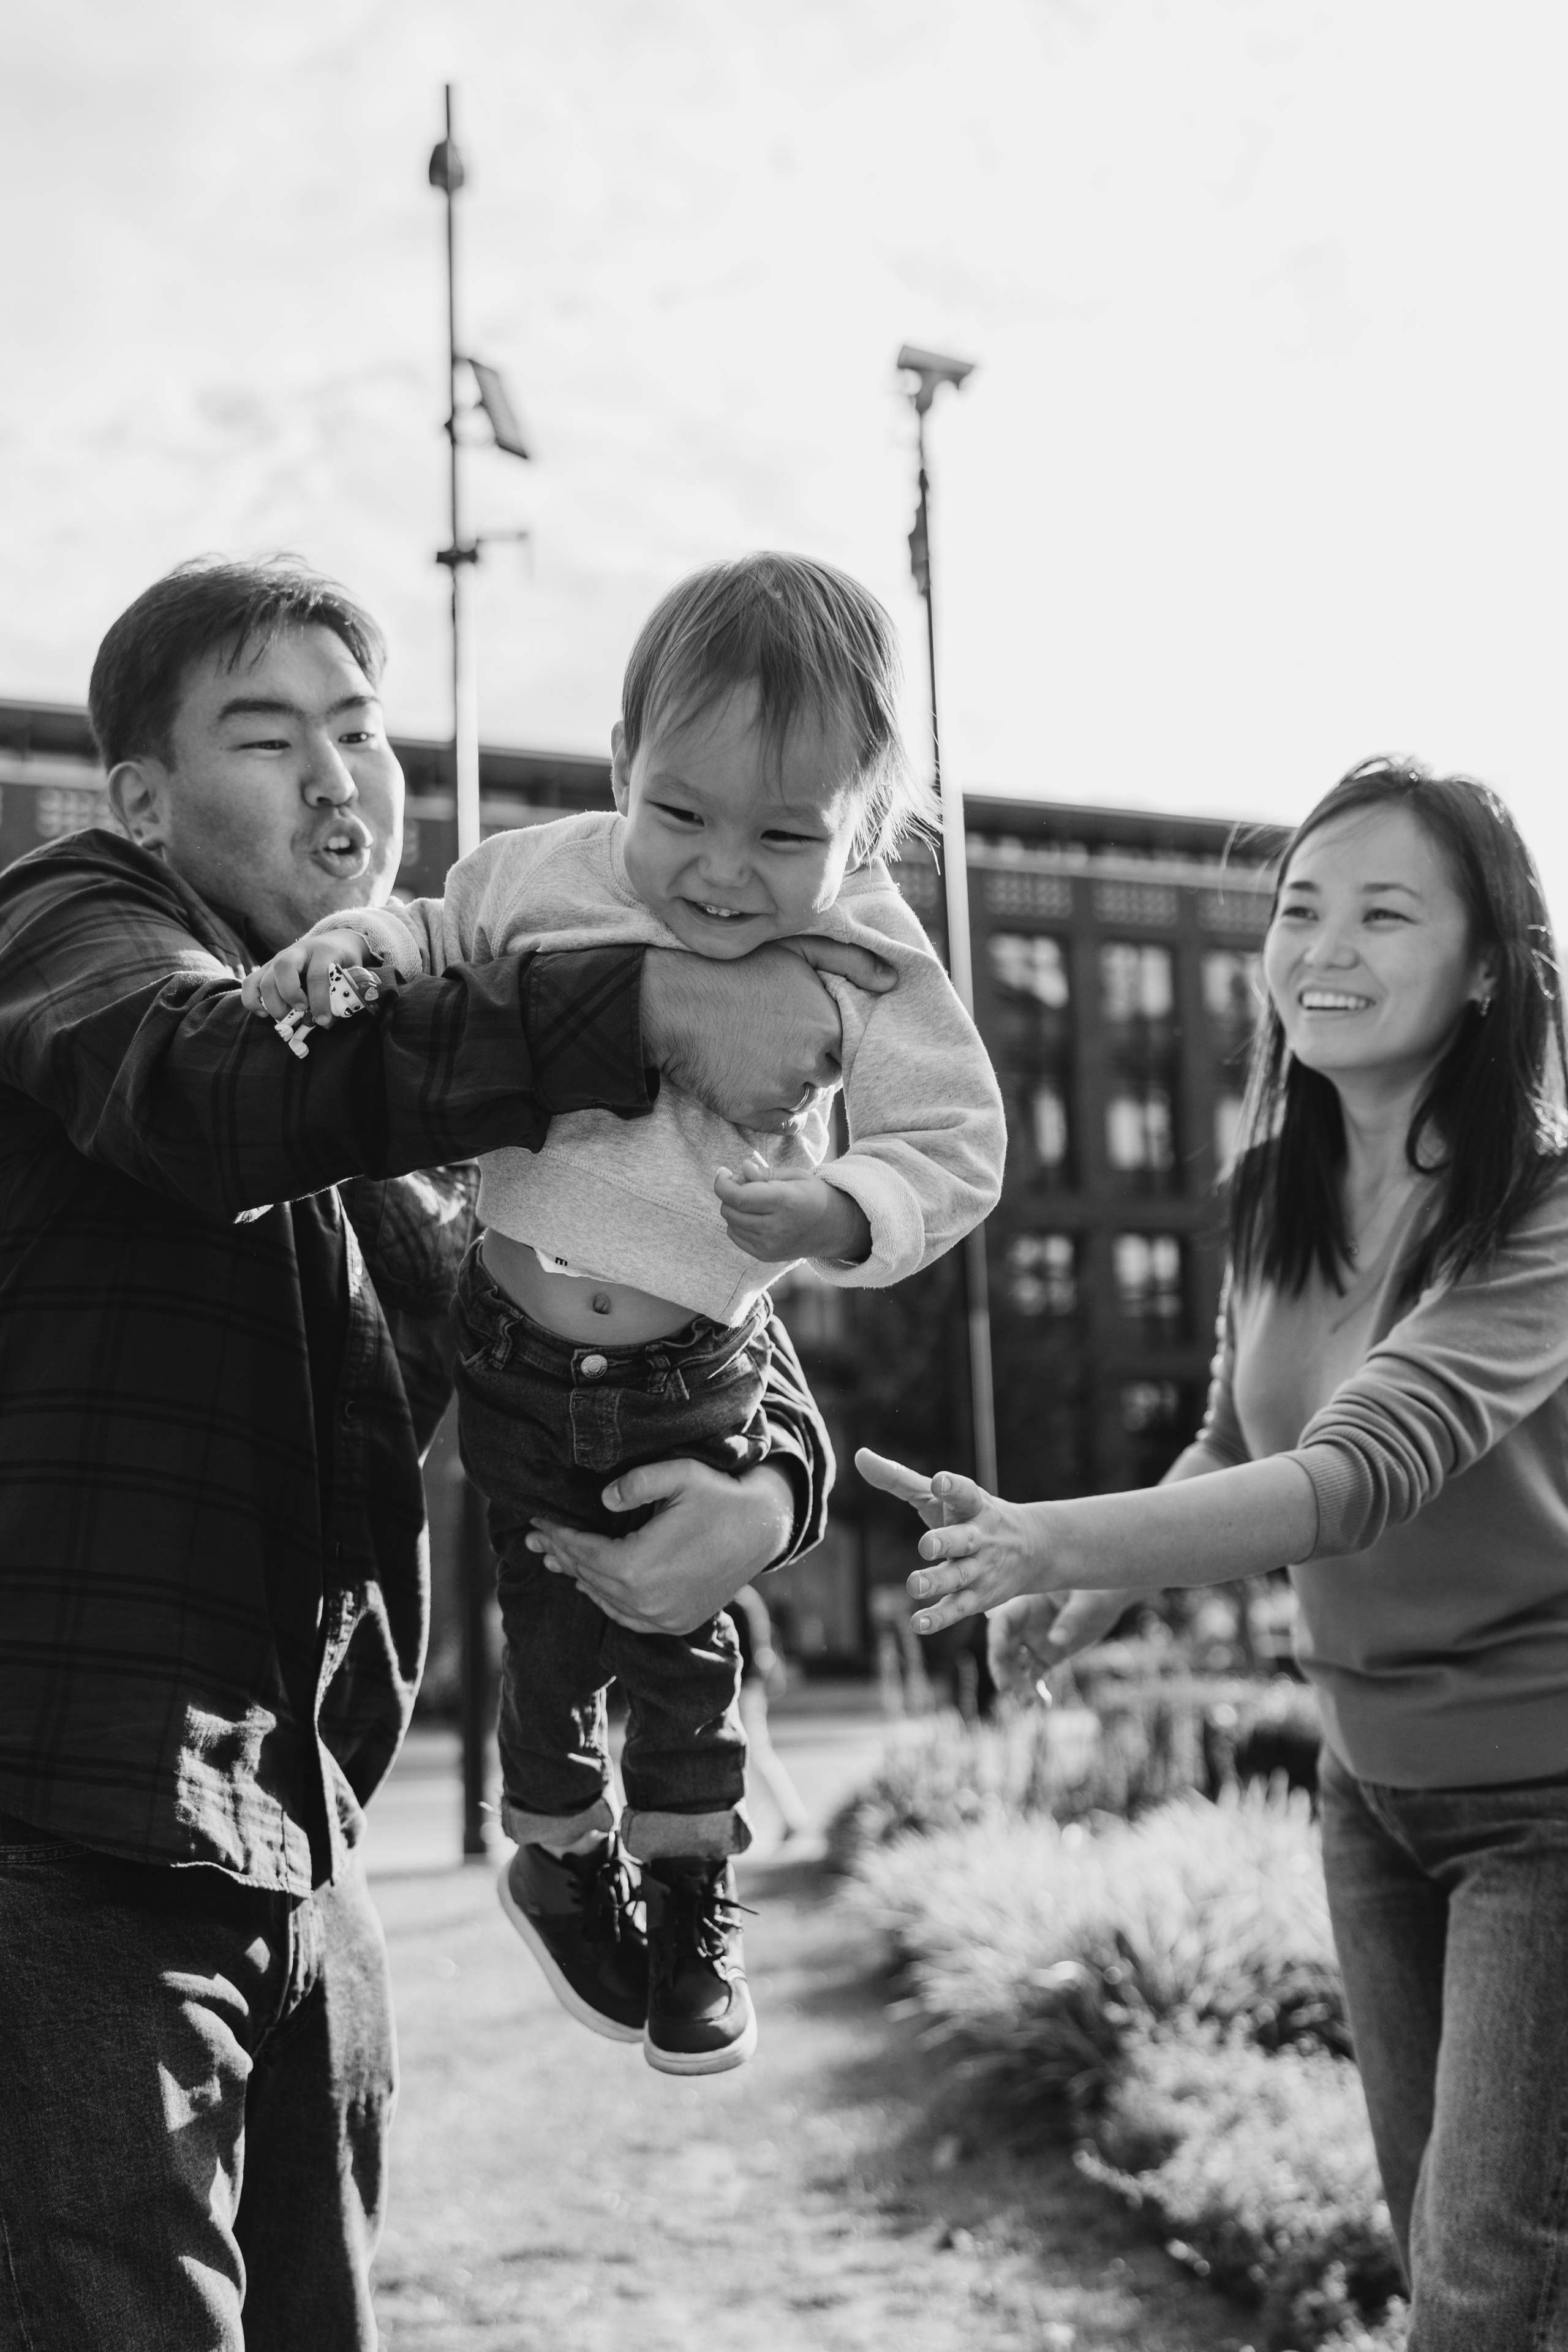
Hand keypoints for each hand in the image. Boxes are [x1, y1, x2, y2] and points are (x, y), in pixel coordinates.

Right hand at [240, 927, 373, 1026]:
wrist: (334, 942)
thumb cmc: (342, 963)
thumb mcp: (349, 974)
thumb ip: (340, 996)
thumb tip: (325, 1023)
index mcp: (323, 950)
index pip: (316, 975)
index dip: (319, 1000)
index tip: (323, 1020)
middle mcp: (297, 951)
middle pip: (283, 968)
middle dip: (290, 995)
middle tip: (301, 1012)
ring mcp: (278, 958)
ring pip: (264, 978)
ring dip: (273, 1003)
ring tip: (286, 1018)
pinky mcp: (267, 968)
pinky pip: (250, 983)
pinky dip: (252, 1001)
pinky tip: (265, 1014)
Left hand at [524, 1458, 795, 1635]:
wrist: (764, 1528)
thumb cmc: (720, 1496)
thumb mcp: (679, 1474)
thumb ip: (634, 1483)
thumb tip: (601, 1499)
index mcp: (637, 1567)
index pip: (582, 1551)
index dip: (557, 1534)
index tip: (537, 1519)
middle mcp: (645, 1602)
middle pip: (588, 1576)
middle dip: (561, 1553)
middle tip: (534, 1540)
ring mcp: (662, 1619)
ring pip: (604, 1599)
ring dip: (578, 1577)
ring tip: (555, 1559)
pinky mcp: (676, 1623)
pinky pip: (627, 1617)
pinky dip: (605, 1600)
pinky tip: (592, 1585)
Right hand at [640, 937, 895, 1133]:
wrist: (673, 1000)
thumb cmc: (737, 970)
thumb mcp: (797, 949)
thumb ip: (850, 961)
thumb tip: (893, 981)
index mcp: (828, 1025)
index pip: (841, 1049)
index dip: (820, 1041)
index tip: (794, 1029)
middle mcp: (809, 1061)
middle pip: (825, 1078)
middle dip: (808, 1066)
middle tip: (774, 1045)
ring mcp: (780, 1089)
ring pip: (804, 1100)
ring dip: (790, 1088)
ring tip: (758, 1060)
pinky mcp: (752, 1111)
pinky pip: (782, 1123)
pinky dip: (772, 1109)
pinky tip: (752, 1082)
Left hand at [714, 1153, 870, 1263]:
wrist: (835, 1227)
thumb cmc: (813, 1195)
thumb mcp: (795, 1175)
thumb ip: (766, 1173)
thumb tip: (742, 1169)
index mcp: (784, 1202)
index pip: (738, 1197)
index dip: (723, 1184)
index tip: (723, 1172)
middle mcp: (776, 1227)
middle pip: (730, 1210)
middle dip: (729, 1193)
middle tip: (743, 1183)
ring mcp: (770, 1245)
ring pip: (731, 1224)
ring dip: (734, 1208)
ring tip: (753, 1200)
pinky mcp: (766, 1255)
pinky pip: (736, 1236)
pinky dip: (738, 1223)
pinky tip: (754, 1215)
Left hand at [855, 1446, 1050, 1633]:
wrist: (1032, 1549)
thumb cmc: (971, 1516)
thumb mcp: (940, 1496)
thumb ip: (899, 1478)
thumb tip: (859, 1456)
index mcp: (972, 1506)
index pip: (965, 1493)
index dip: (952, 1487)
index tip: (938, 1481)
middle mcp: (979, 1537)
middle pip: (964, 1540)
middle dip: (946, 1541)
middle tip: (925, 1545)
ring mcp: (980, 1569)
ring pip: (959, 1577)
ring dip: (938, 1581)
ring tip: (914, 1585)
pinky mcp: (978, 1598)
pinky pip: (957, 1608)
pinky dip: (939, 1618)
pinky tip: (918, 1624)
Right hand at [987, 1590, 1129, 1697]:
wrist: (1111, 1600)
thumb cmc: (1097, 1591)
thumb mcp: (1086, 1602)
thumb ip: (1071, 1619)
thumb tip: (1054, 1641)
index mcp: (1029, 1604)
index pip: (1003, 1622)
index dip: (997, 1639)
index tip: (1001, 1656)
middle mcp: (1026, 1624)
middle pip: (1003, 1648)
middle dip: (1001, 1668)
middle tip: (1006, 1688)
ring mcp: (1036, 1641)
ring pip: (1016, 1666)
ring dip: (1017, 1684)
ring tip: (1029, 1703)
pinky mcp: (1049, 1656)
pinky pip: (1035, 1675)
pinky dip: (1035, 1690)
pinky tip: (1044, 1704)